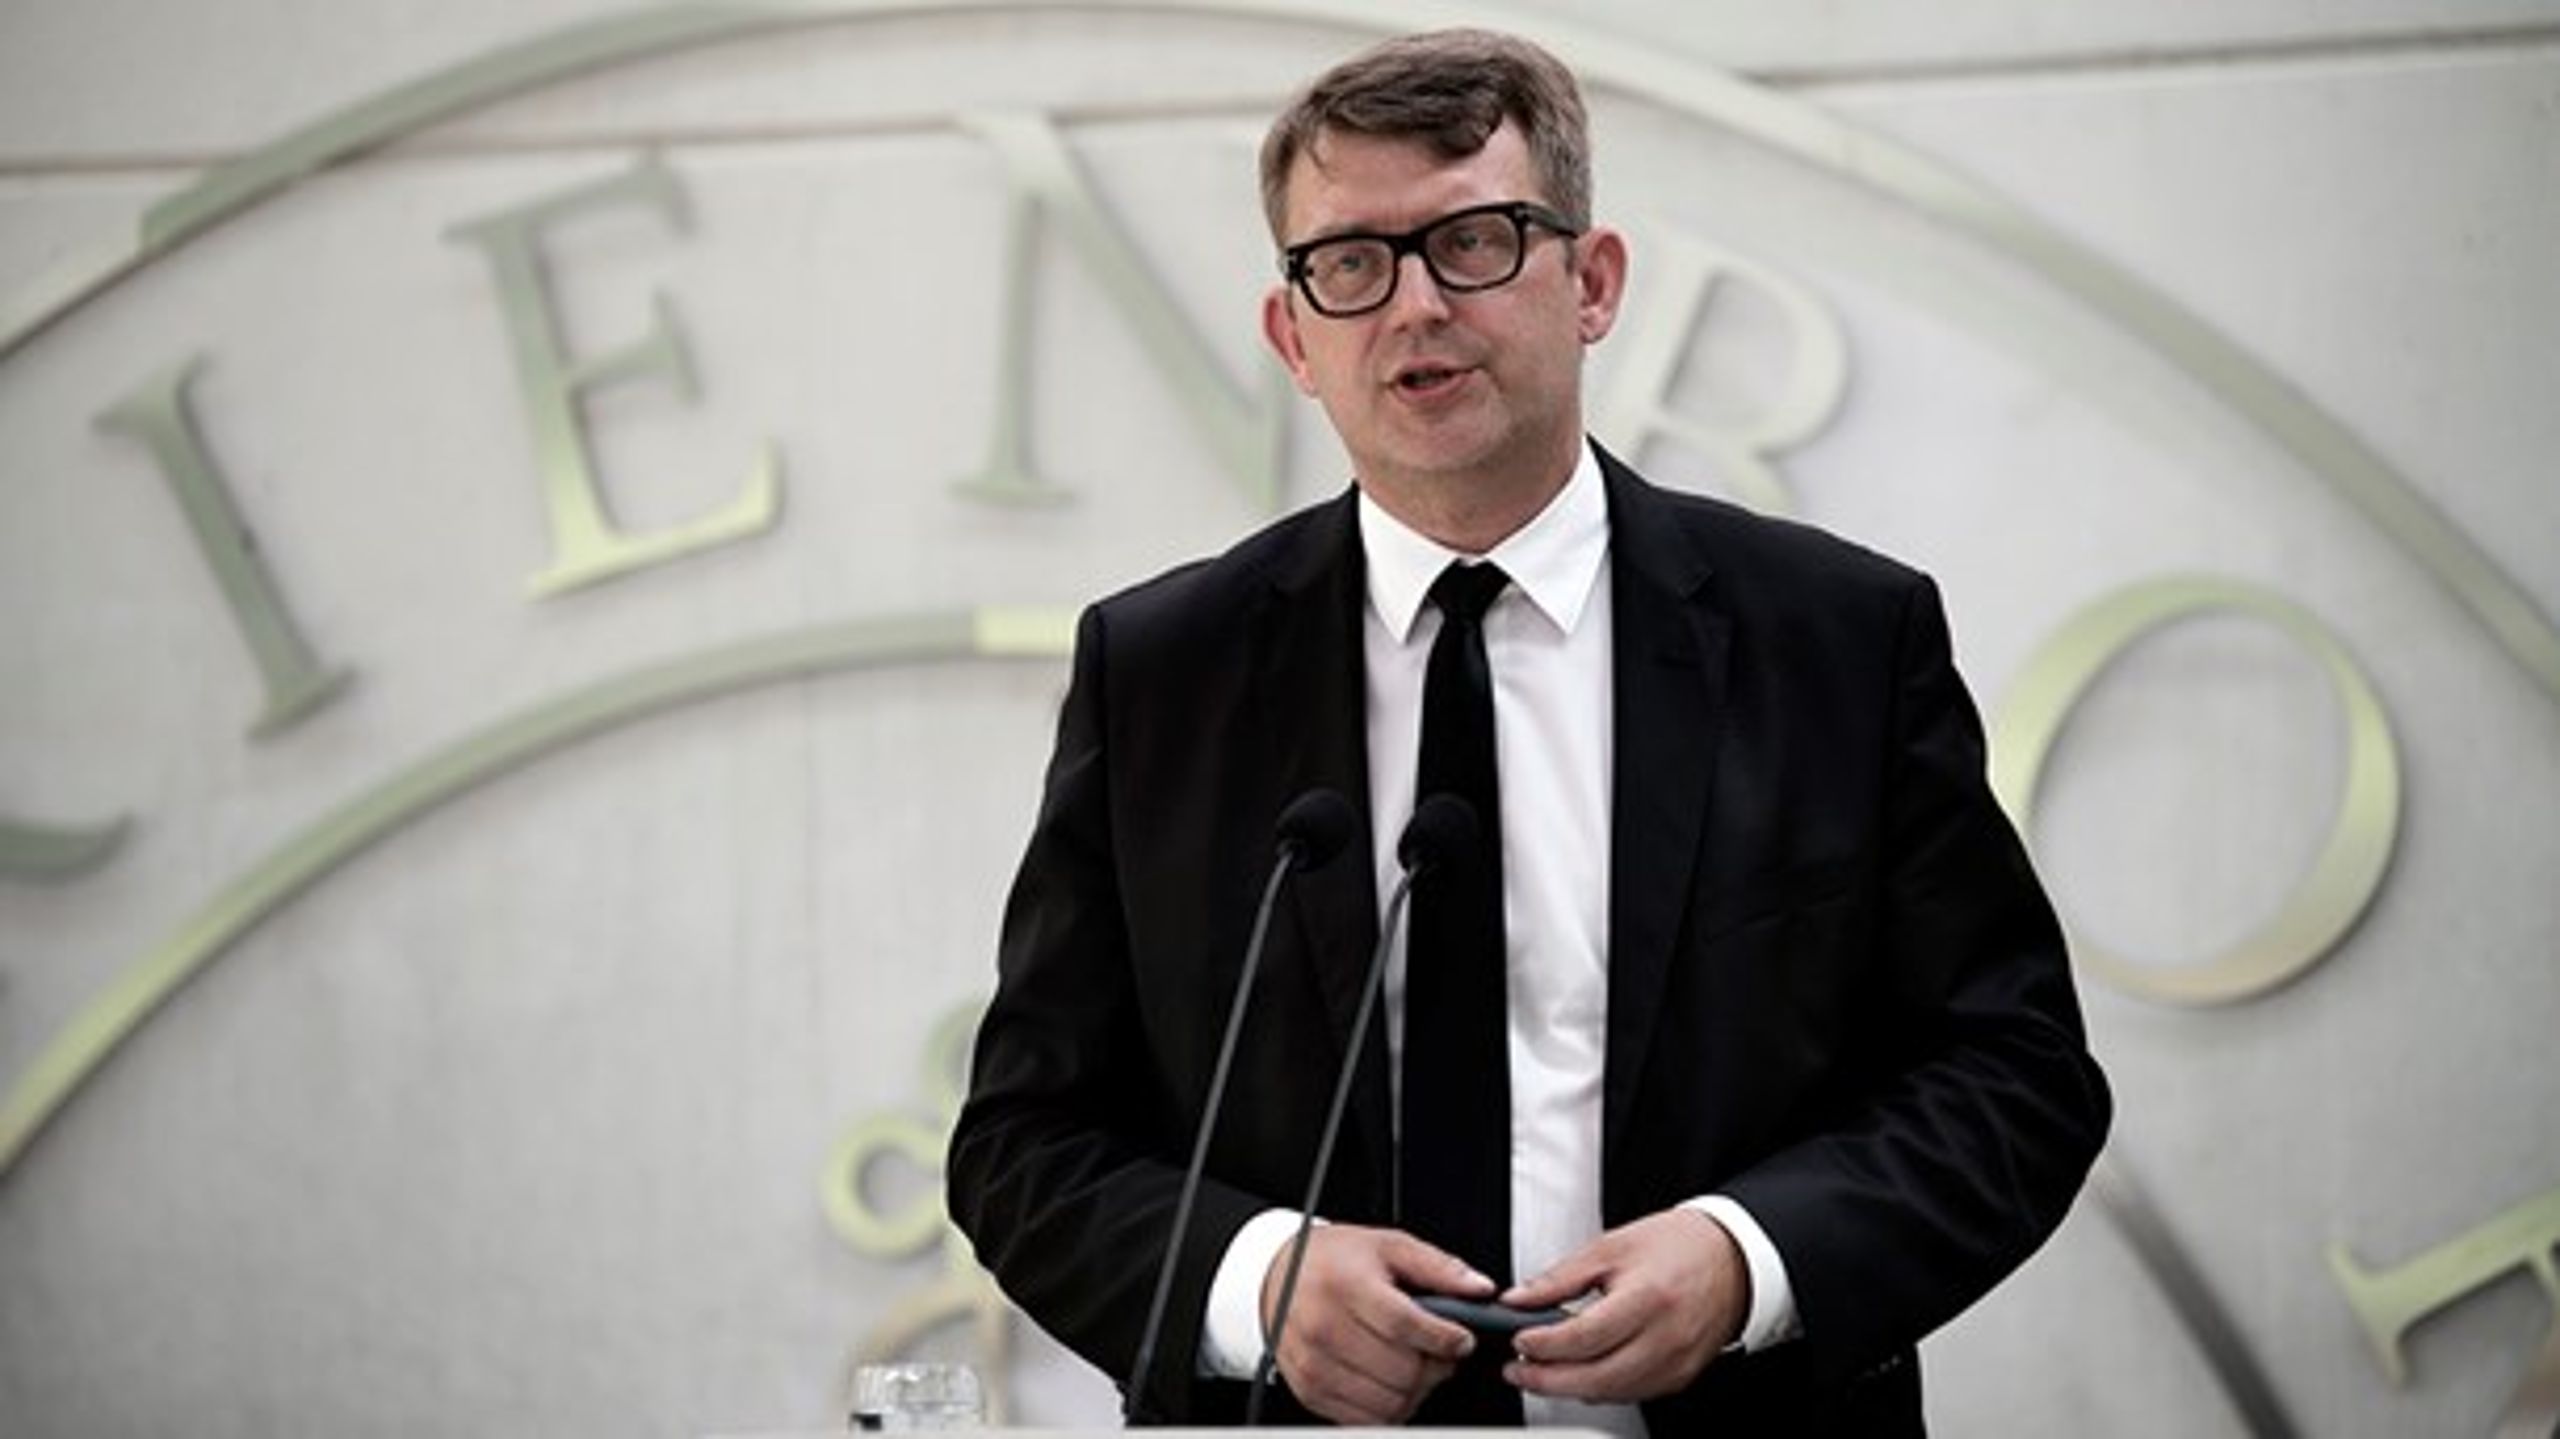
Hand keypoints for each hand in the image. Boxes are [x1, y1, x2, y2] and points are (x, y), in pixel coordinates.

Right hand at [1259, 1224, 1489, 1425]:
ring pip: (1388, 1403)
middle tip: (1439, 1352)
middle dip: (1434, 1367)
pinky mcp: (1309, 1390)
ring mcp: (1314, 1364)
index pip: (1405, 1325)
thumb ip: (1439, 1267)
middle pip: (1401, 1371)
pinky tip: (1390, 1383)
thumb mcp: (1389, 1246)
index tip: (1461, 1340)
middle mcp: (1324, 1327)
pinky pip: (1363, 1420)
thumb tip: (1480, 1288)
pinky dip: (1388, 1409)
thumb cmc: (1336, 1260)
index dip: (1444, 1339)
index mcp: (1346, 1285)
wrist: (1279, 1276)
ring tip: (1415, 1367)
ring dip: (1414, 1392)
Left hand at [1501, 1207, 1748, 1402]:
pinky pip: (1631, 1394)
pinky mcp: (1680, 1378)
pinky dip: (1600, 1388)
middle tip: (1516, 1370)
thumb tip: (1518, 1299)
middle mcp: (1666, 1339)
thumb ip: (1560, 1278)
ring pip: (1611, 1393)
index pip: (1585, 1337)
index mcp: (1647, 1299)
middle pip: (1596, 1378)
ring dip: (1570, 1389)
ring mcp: (1676, 1364)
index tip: (1518, 1340)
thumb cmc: (1677, 1247)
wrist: (1731, 1260)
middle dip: (1547, 1380)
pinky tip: (1580, 1374)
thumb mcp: (1610, 1248)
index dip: (1545, 1345)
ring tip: (1540, 1373)